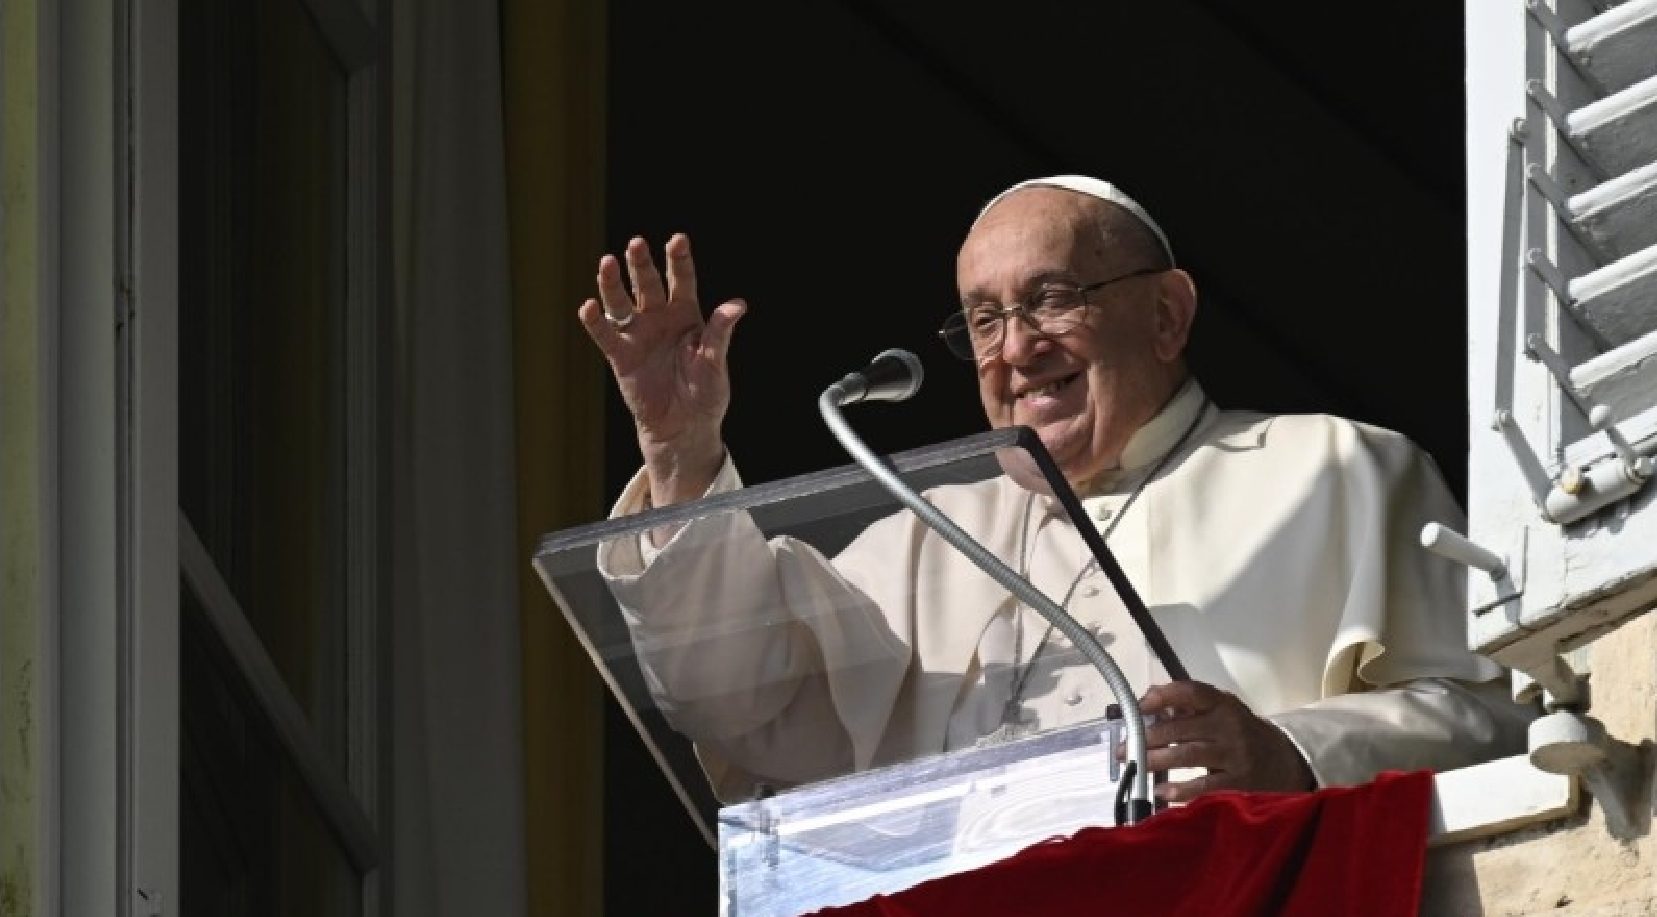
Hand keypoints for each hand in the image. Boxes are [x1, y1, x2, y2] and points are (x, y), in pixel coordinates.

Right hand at [578, 234, 745, 504]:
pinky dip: (595, 321)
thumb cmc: (705, 393)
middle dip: (642, 264)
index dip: (679, 259)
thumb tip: (737, 304)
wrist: (683, 426)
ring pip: (621, 302)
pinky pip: (604, 334)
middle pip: (648, 284)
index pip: (682, 280)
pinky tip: (589, 306)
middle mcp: (659, 318)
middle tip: (636, 244)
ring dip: (613, 284)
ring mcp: (637, 335)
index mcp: (686, 314)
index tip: (677, 239)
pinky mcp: (620, 355)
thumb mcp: (715, 363)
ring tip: (607, 262)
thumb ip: (720, 333)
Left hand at [1128, 680, 1314, 803]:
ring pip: (1188, 755)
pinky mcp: (1239, 782)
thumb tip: (1148, 697)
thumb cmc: (1242, 734)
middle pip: (1181, 728)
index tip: (1139, 706)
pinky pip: (1205, 786)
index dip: (1162, 696)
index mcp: (1222, 704)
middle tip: (1123, 748)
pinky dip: (1180, 790)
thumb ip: (1188, 705)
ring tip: (1135, 766)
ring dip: (1156, 760)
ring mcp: (1235, 754)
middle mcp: (1229, 726)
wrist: (1286, 761)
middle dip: (1147, 737)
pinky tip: (1161, 792)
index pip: (1191, 692)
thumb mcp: (1221, 712)